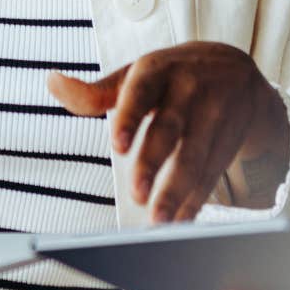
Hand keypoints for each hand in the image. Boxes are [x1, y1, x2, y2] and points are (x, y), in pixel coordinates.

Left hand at [47, 41, 288, 221]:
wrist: (236, 70)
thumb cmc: (172, 76)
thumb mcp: (136, 75)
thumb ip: (96, 91)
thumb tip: (53, 83)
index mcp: (158, 69)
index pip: (141, 91)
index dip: (130, 118)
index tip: (117, 145)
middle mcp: (189, 90)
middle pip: (170, 128)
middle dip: (154, 163)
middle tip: (137, 194)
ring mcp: (214, 115)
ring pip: (196, 155)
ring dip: (177, 191)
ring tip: (158, 219)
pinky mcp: (230, 140)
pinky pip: (213, 172)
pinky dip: (196, 200)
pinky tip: (181, 220)